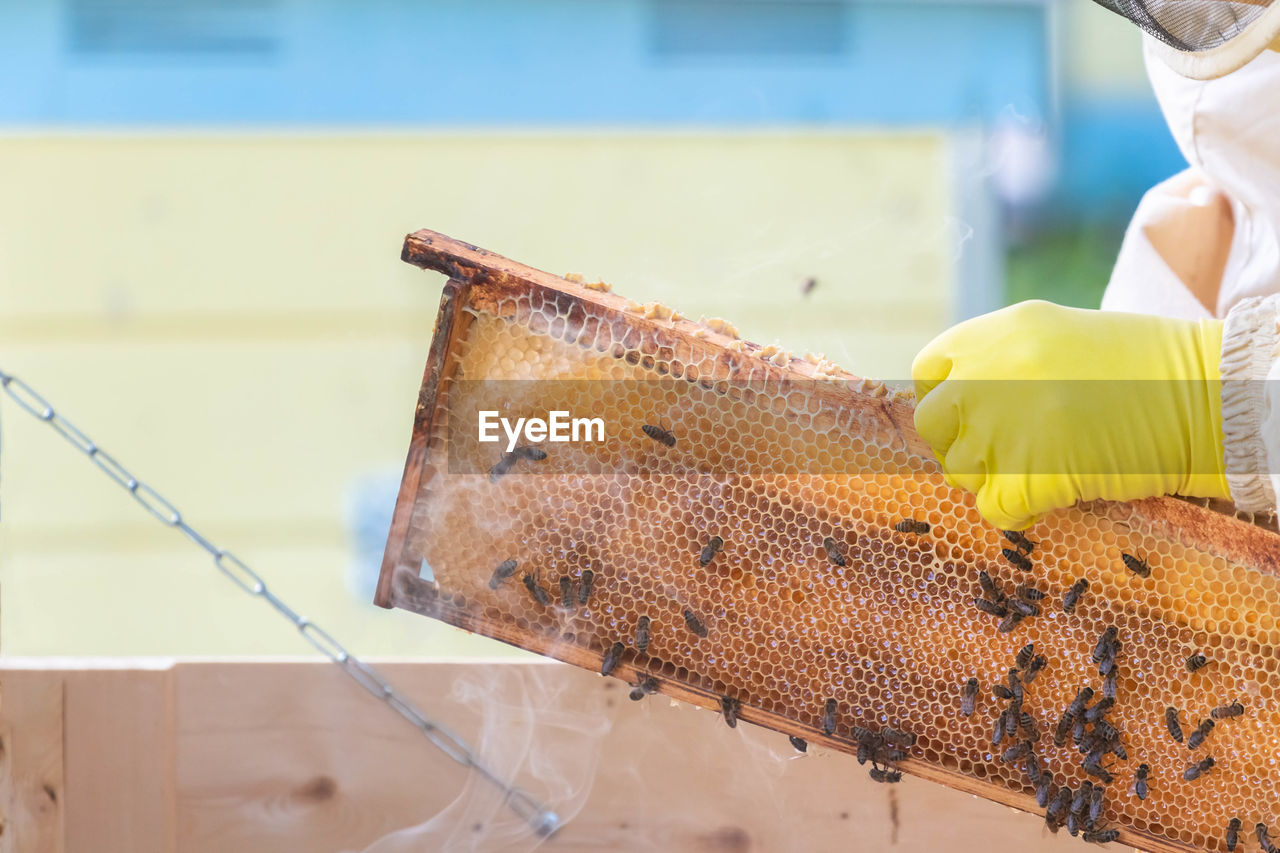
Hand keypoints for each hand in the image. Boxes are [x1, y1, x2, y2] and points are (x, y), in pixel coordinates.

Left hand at [911, 300, 1228, 528]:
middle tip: (1005, 449)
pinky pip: (994, 510)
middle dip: (961, 443)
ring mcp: (1002, 428)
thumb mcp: (1055, 334)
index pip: (928, 373)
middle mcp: (984, 377)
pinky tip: (1052, 493)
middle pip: (933, 426)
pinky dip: (1018, 511)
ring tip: (1043, 464)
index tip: (971, 416)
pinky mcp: (1029, 477)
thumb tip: (957, 396)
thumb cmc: (1142, 366)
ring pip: (960, 472)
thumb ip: (998, 358)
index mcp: (992, 335)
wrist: (1204, 395)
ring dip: (993, 478)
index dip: (945, 399)